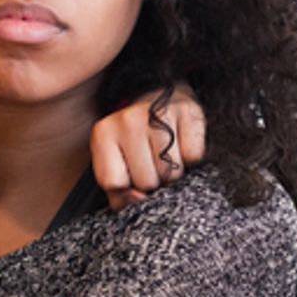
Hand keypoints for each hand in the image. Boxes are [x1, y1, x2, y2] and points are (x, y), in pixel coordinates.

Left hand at [91, 84, 205, 210]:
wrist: (160, 98)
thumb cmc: (135, 141)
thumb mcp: (115, 165)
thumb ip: (118, 193)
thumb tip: (139, 199)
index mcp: (102, 134)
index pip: (114, 183)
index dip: (126, 187)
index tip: (131, 174)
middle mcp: (127, 121)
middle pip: (146, 181)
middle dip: (153, 180)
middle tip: (152, 161)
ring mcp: (157, 114)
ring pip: (172, 173)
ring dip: (173, 172)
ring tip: (166, 153)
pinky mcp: (187, 111)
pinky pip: (194, 157)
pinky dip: (191, 158)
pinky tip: (181, 144)